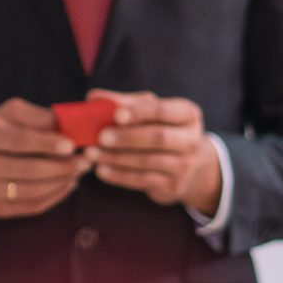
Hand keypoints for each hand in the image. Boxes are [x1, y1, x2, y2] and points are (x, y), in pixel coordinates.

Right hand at [0, 100, 90, 218]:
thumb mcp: (8, 114)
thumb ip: (38, 116)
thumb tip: (70, 125)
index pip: (19, 142)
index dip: (47, 144)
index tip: (71, 145)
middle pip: (29, 170)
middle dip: (62, 167)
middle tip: (85, 161)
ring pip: (34, 191)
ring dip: (62, 182)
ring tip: (79, 172)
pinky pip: (32, 206)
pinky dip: (55, 197)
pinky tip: (67, 185)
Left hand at [88, 89, 221, 215]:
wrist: (188, 165)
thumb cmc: (161, 128)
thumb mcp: (150, 112)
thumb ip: (124, 102)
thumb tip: (94, 97)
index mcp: (187, 114)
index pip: (162, 111)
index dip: (139, 112)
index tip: (116, 115)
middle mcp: (191, 140)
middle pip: (158, 138)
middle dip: (127, 137)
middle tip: (101, 136)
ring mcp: (185, 165)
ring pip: (147, 161)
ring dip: (116, 157)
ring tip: (92, 153)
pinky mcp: (173, 186)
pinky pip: (143, 180)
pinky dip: (119, 175)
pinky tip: (101, 170)